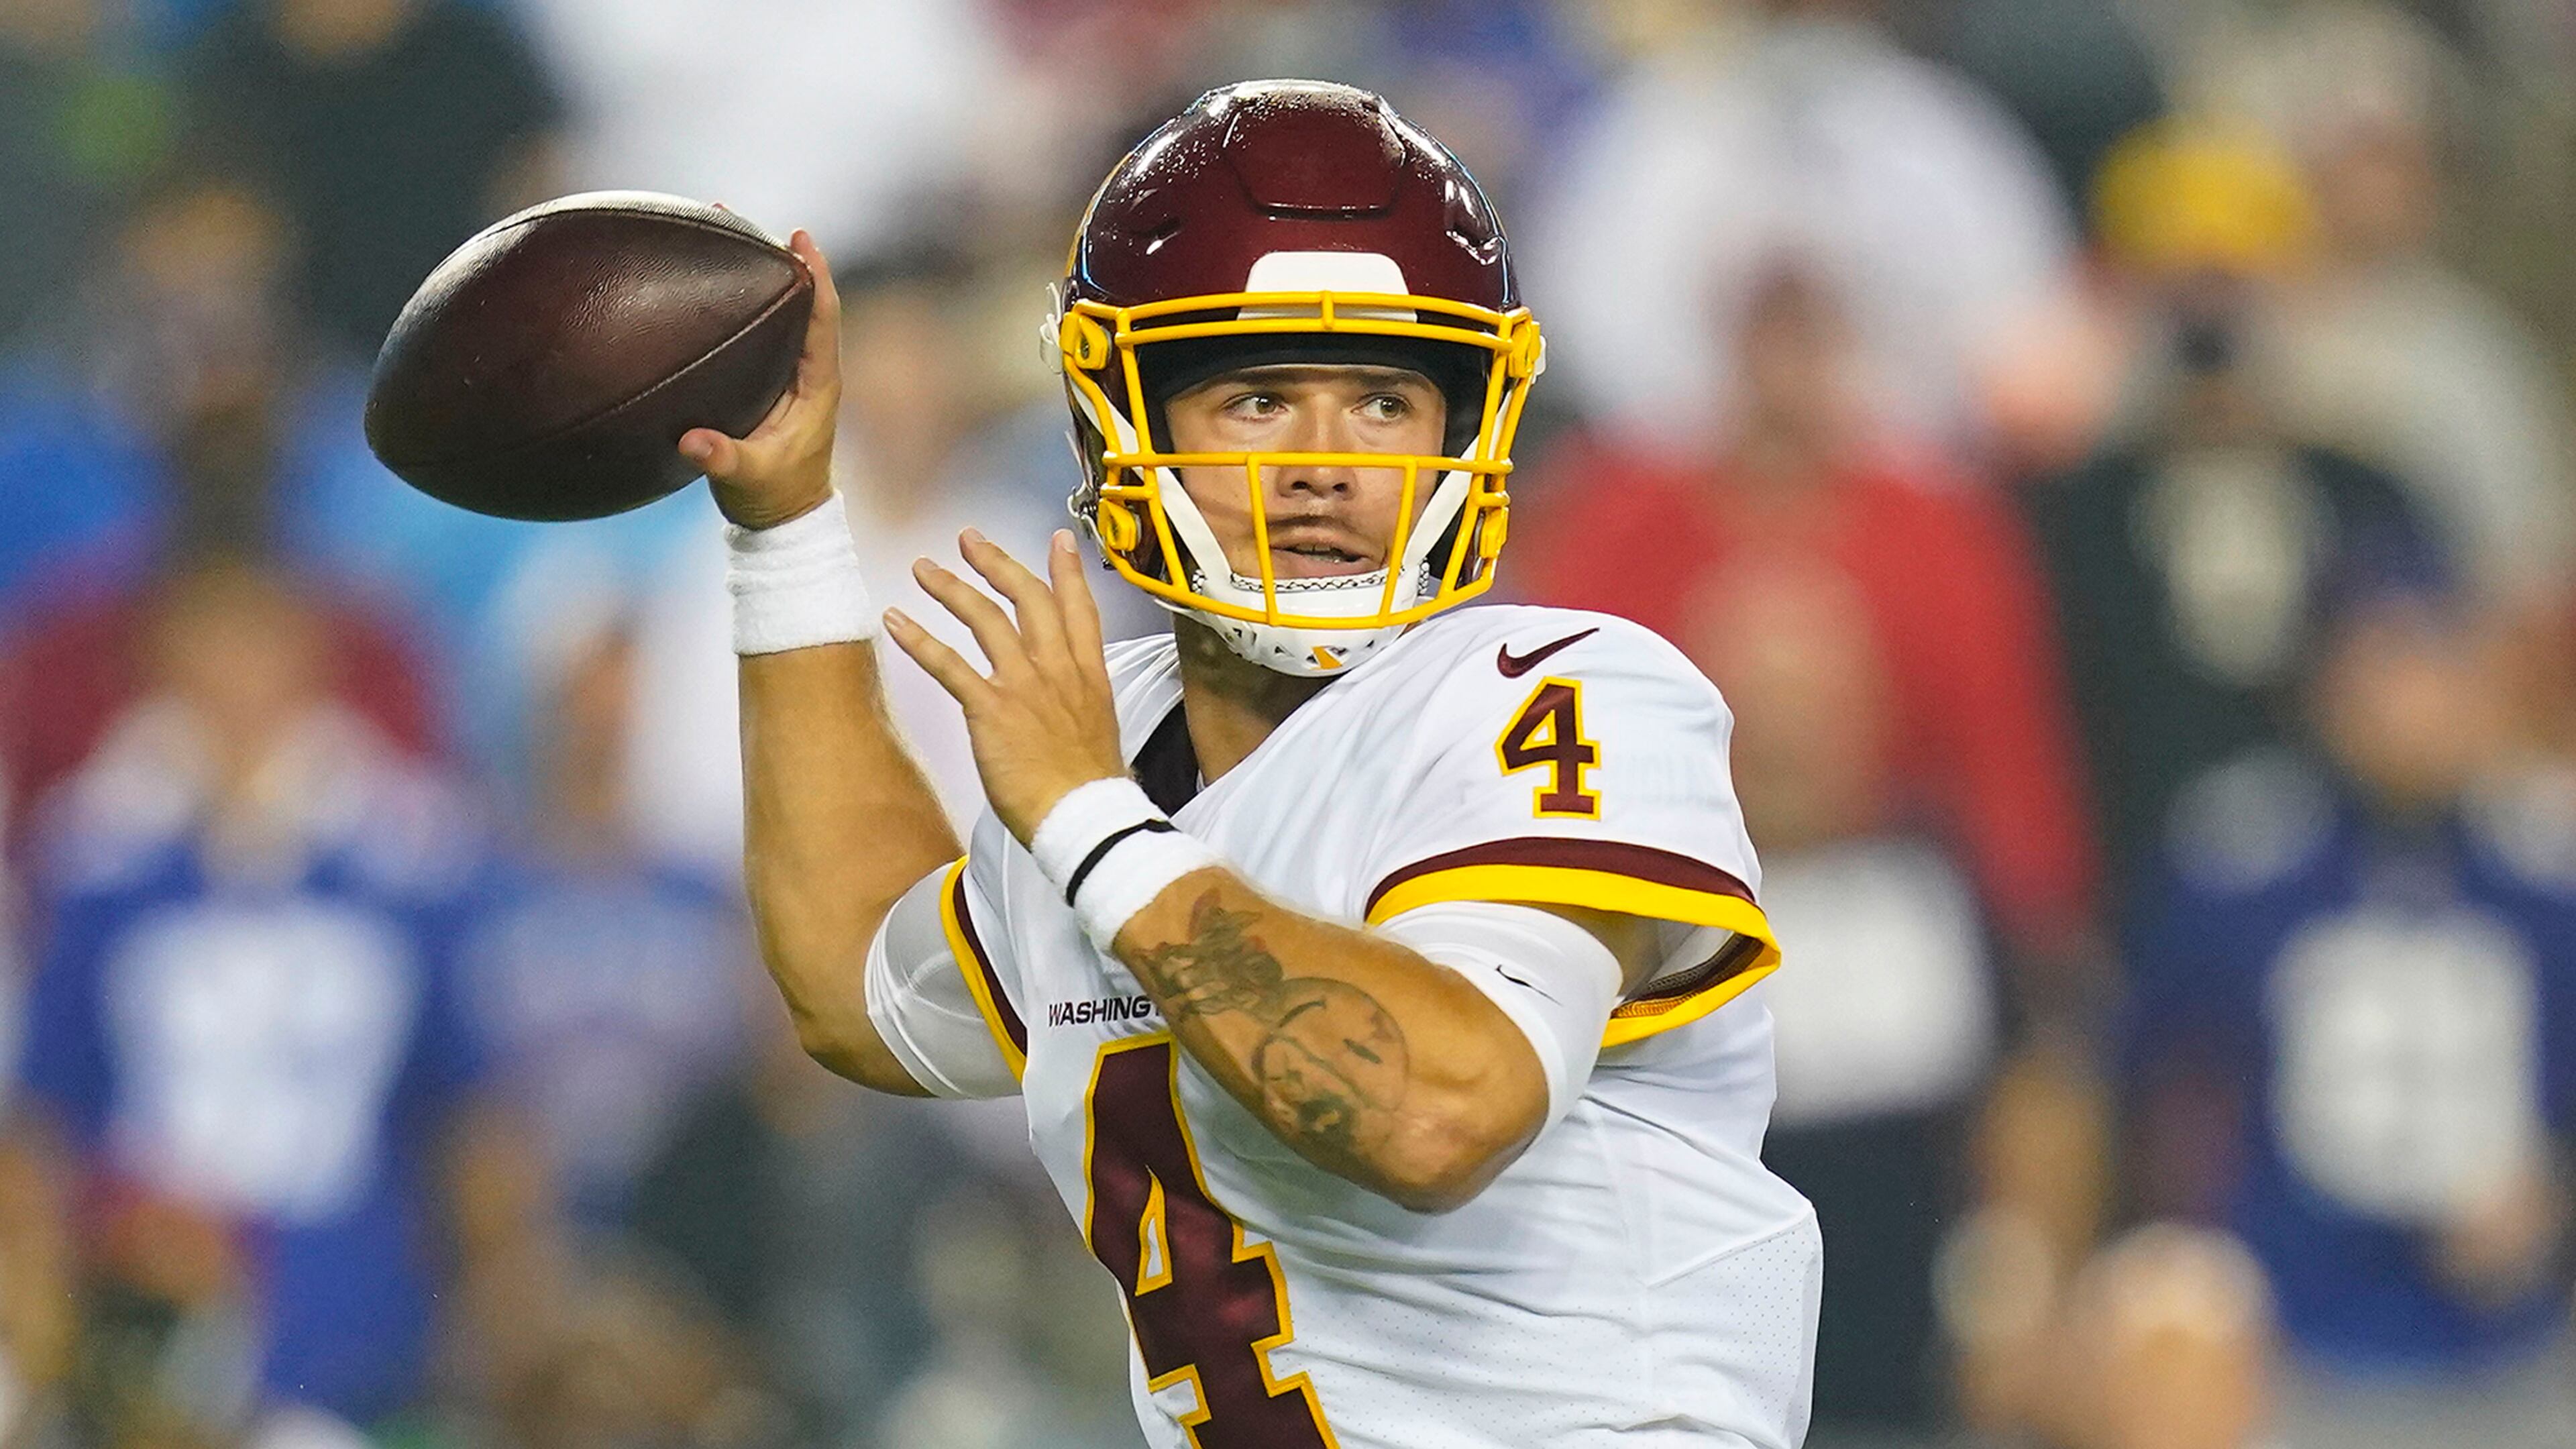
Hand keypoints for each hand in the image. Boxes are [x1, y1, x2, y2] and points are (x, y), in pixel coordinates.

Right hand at [680, 229, 842, 530]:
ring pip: (777, 309)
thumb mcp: (749, 479)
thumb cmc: (773, 498)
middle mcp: (809, 369)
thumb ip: (724, 459)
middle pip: (798, 298)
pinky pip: (756, 328)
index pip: (823, 316)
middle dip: (773, 255)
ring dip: (751, 271)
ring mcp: (789, 372)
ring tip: (715, 229)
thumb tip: (693, 442)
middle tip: (737, 215)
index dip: (815, 275)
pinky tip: (695, 284)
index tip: (800, 237)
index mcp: (818, 383)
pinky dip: (734, 301)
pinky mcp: (768, 380)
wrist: (782, 519)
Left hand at [887, 529, 1131, 842]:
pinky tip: (895, 620)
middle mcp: (1056, 669)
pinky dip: (919, 639)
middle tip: (970, 540)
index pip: (1079, 609)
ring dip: (951, 588)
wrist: (1084, 817)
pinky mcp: (990, 708)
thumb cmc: (1089, 788)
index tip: (1058, 541)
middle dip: (996, 563)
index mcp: (1087, 675)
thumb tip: (1069, 706)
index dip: (1068, 571)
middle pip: (1027, 598)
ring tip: (924, 569)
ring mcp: (1023, 684)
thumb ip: (1079, 705)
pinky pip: (948, 664)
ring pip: (985, 619)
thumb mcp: (1098, 731)